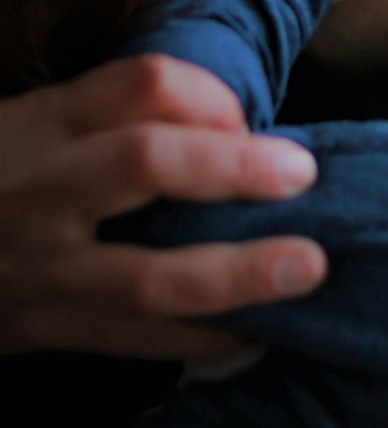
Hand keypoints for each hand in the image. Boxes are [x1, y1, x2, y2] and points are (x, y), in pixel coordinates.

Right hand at [0, 55, 327, 357]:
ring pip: (146, 276)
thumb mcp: (40, 122)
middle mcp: (45, 189)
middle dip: (233, 167)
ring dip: (236, 274)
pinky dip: (202, 343)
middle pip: (145, 163)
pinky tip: (257, 336)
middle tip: (304, 172)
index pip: (141, 83)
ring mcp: (44, 269)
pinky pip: (133, 344)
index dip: (210, 92)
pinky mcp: (46, 330)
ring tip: (307, 265)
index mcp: (49, 121)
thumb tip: (238, 118)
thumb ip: (119, 113)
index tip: (250, 114)